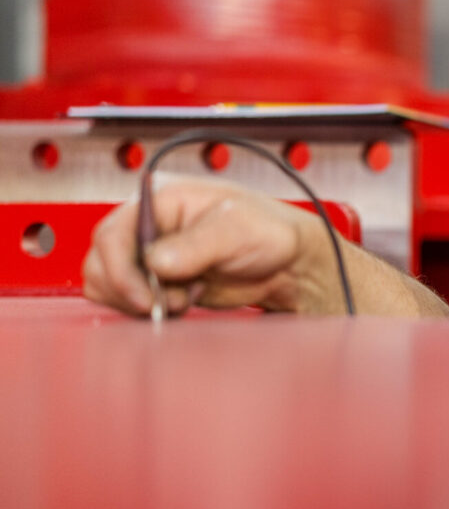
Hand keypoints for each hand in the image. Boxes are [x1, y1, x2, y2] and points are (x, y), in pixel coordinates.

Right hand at [83, 175, 343, 316]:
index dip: (119, 270)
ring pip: (109, 285)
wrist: (288, 262)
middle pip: (101, 262)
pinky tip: (186, 300)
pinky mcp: (158, 281)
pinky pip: (129, 300)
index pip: (111, 234)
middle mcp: (147, 226)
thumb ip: (197, 245)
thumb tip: (156, 262)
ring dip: (141, 301)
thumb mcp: (236, 229)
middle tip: (173, 300)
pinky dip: (150, 308)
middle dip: (132, 290)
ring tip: (185, 297)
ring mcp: (149, 255)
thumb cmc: (269, 231)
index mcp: (159, 199)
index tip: (146, 297)